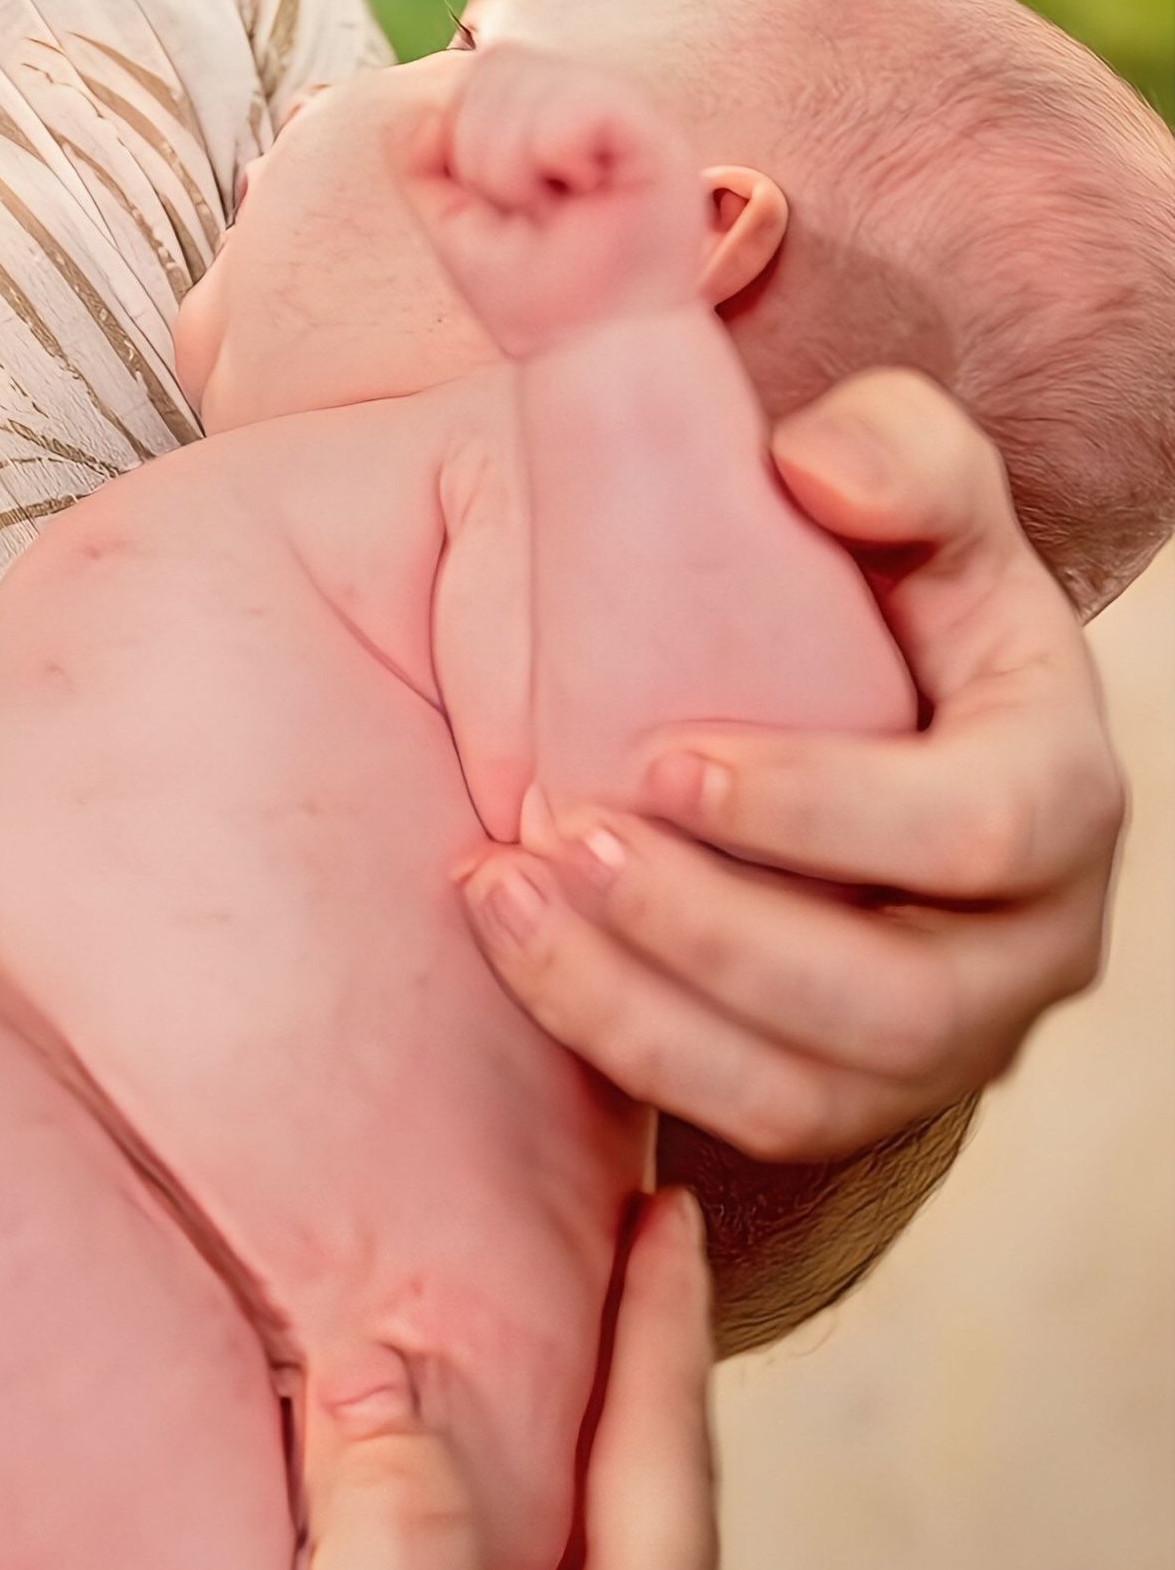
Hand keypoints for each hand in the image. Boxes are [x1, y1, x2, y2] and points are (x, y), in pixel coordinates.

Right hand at [163, 1193, 712, 1569]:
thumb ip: (404, 1536)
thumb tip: (385, 1370)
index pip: (666, 1471)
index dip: (659, 1328)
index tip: (663, 1207)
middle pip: (632, 1526)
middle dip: (617, 1388)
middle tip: (595, 1264)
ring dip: (532, 1473)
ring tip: (492, 1378)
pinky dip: (450, 1557)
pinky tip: (389, 1553)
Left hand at [399, 49, 700, 359]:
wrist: (595, 351)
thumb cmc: (536, 298)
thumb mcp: (452, 225)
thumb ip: (421, 164)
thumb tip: (424, 114)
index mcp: (549, 118)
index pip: (486, 70)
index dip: (466, 131)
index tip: (499, 202)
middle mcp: (590, 107)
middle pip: (500, 64)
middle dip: (484, 151)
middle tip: (527, 211)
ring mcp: (627, 118)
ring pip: (535, 79)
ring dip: (516, 161)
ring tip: (553, 208)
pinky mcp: (659, 140)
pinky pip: (586, 104)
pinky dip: (559, 153)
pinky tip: (583, 192)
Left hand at [458, 369, 1122, 1160]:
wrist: (853, 683)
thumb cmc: (883, 572)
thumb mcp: (911, 483)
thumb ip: (893, 450)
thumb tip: (820, 476)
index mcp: (1064, 785)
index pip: (980, 828)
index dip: (823, 809)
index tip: (660, 759)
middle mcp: (1033, 941)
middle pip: (892, 1002)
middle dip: (710, 933)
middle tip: (562, 839)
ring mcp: (950, 1040)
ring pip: (807, 1095)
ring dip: (639, 1009)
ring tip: (505, 894)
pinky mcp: (854, 1092)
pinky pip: (747, 1119)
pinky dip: (622, 1046)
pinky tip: (516, 945)